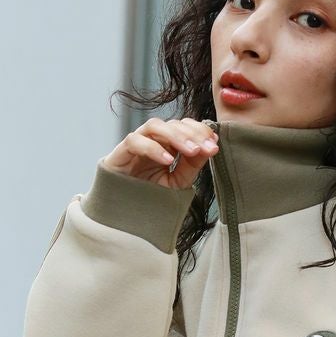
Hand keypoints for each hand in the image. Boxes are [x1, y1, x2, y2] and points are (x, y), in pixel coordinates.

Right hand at [101, 117, 219, 189]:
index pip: (184, 127)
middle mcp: (152, 140)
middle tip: (207, 147)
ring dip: (176, 136)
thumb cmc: (150, 195)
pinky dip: (153, 148)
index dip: (200, 131)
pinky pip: (135, 141)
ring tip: (192, 151)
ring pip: (155, 126)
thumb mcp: (178, 182)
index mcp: (167, 144)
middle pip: (173, 124)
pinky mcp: (121, 152)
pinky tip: (168, 160)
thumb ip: (192, 165)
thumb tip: (211, 146)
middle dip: (193, 134)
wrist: (124, 212)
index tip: (214, 143)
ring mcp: (136, 143)